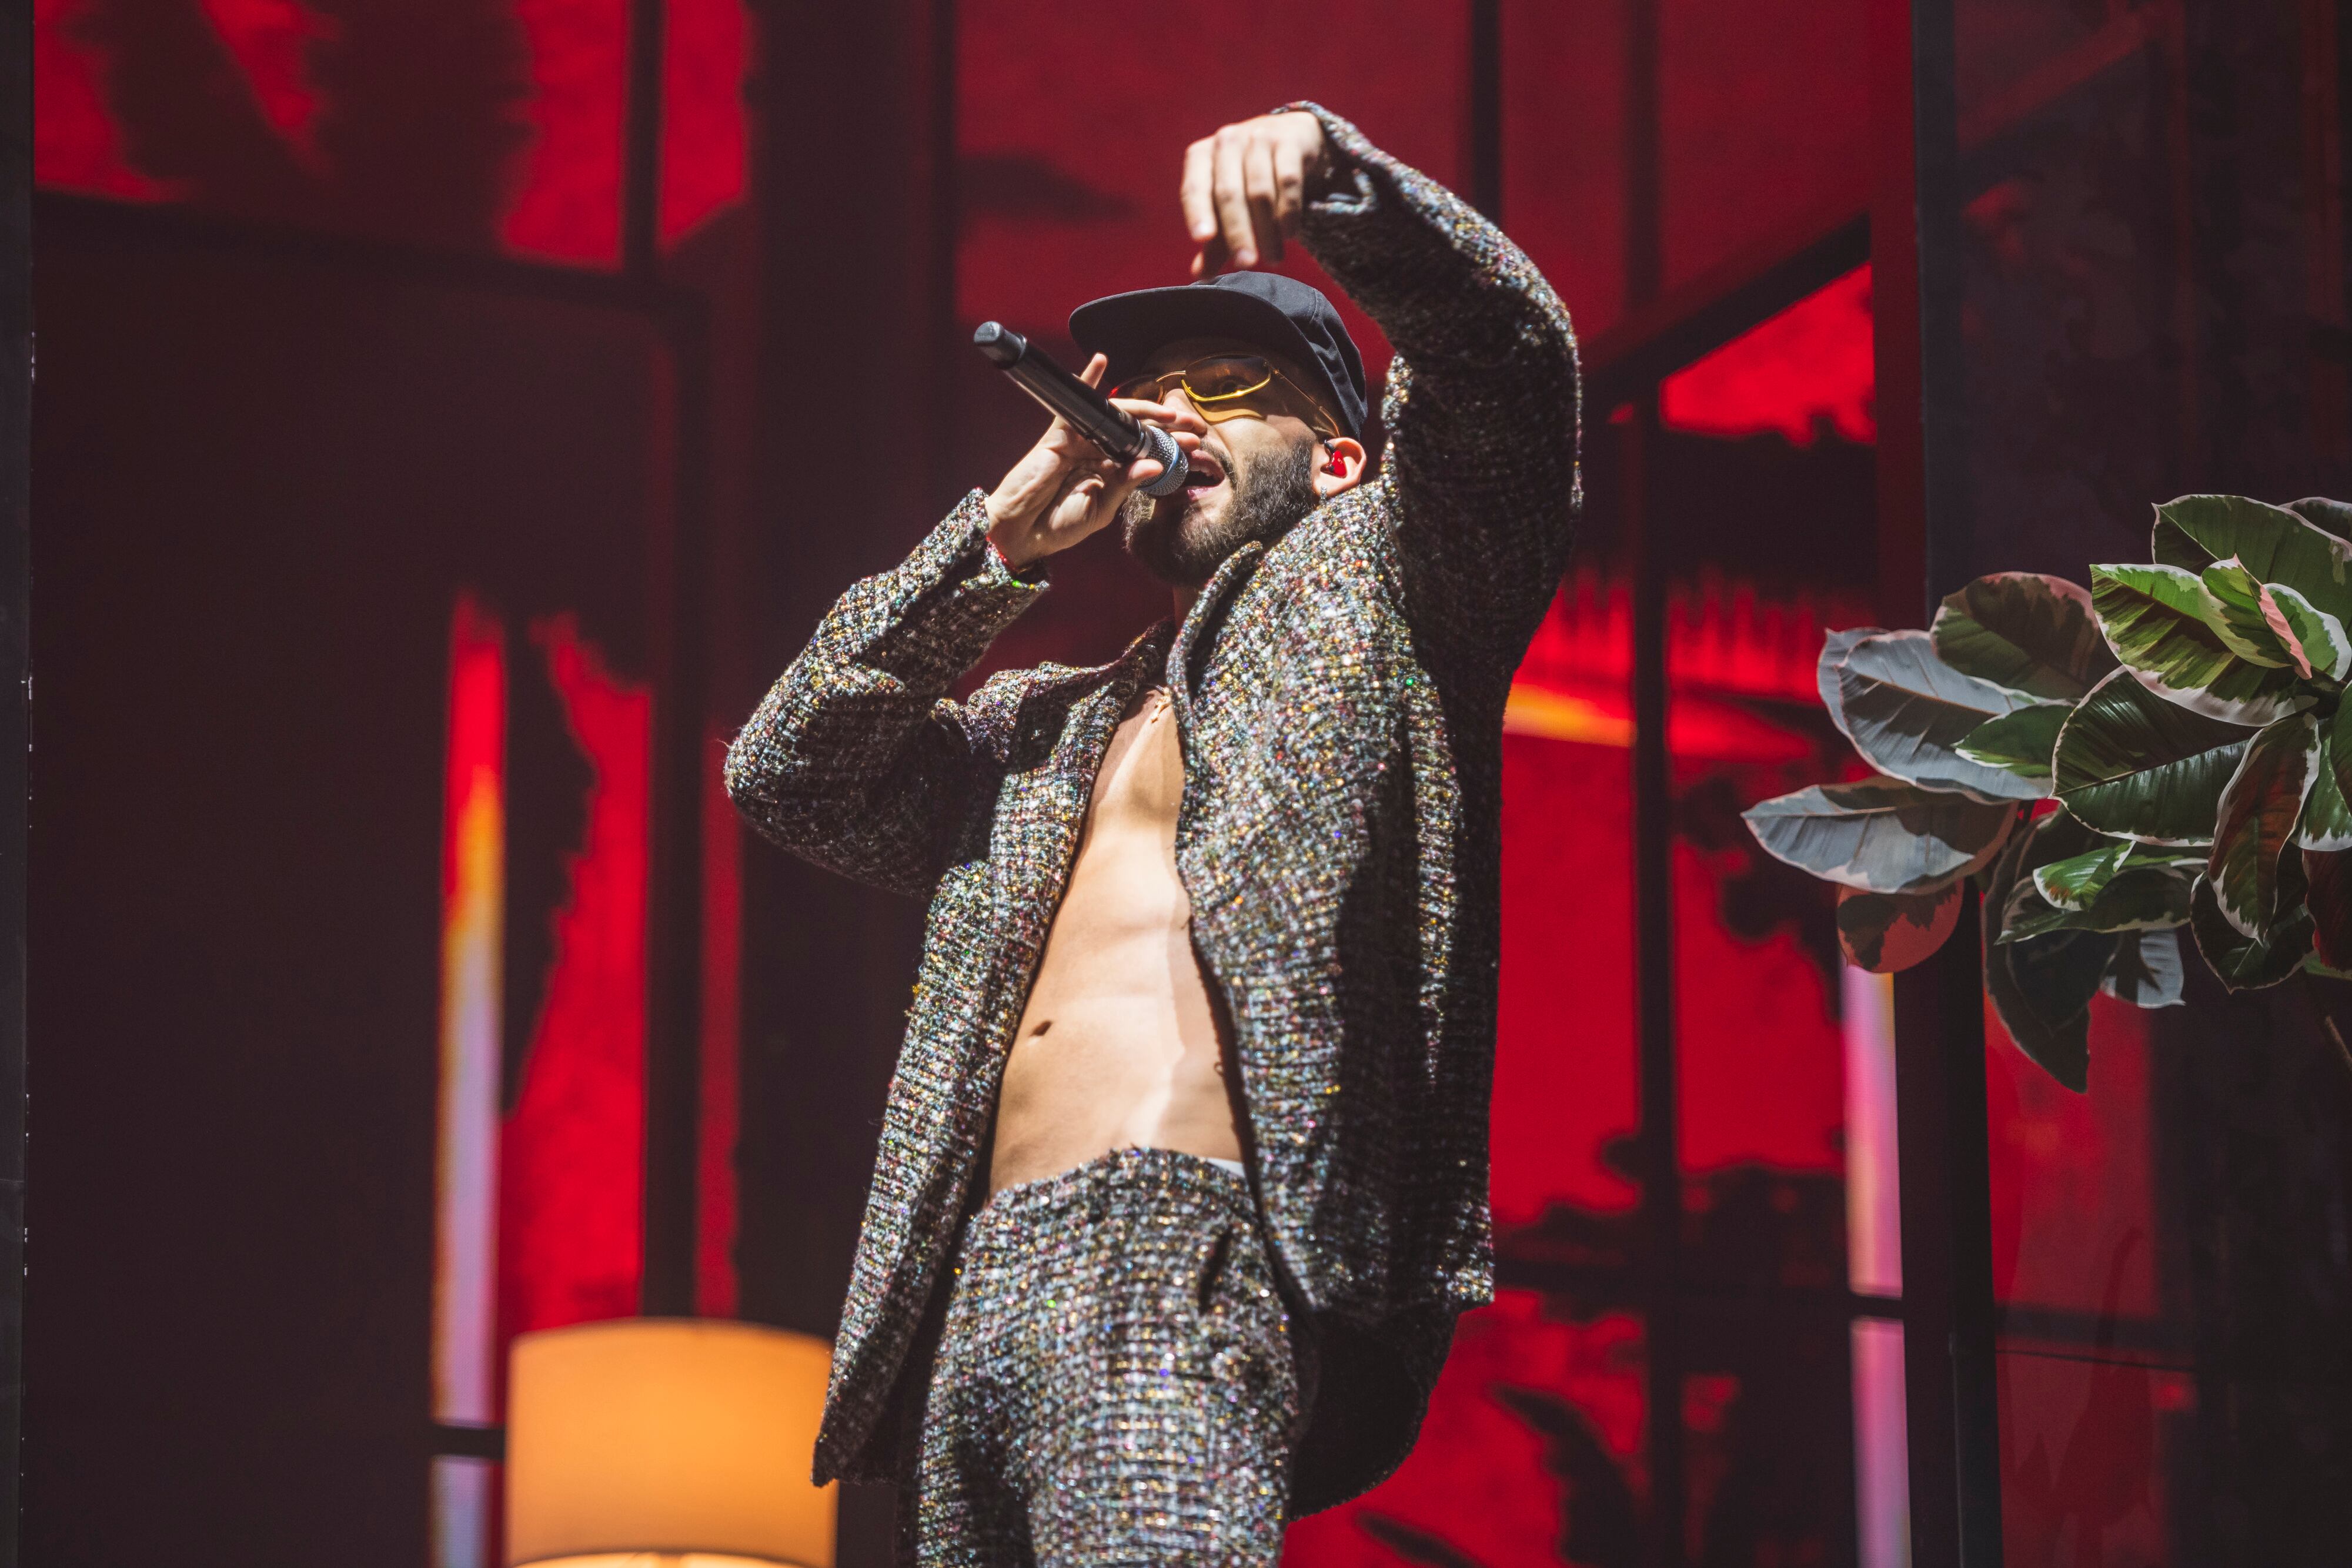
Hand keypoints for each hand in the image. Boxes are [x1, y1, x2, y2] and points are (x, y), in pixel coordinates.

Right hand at [984, 354, 1195, 568]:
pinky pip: (1076, 403)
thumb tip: (1155, 467)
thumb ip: (1125, 486)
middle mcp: (1099, 452)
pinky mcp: (1059, 433)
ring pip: (1115, 416)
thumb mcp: (1101, 510)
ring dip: (1144, 409)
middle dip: (1166, 426)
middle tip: (1193, 424)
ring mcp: (1080, 440)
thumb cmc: (1060, 524)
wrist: (1024, 531)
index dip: (1170, 447)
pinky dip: (1088, 380)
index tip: (1196, 445)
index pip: (1146, 453)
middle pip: (1137, 431)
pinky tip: (1100, 360)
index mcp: (1112, 472)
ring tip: (1169, 410)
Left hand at [1182, 111, 1326, 277]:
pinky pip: (1288, 181)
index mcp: (1201, 156)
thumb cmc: (1248, 176)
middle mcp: (1226, 141)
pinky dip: (1289, 211)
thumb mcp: (1228, 205)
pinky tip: (1289, 234)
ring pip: (1260, 191)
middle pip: (1229, 193)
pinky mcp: (1289, 141)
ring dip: (1267, 230)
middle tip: (1247, 263)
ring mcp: (1258, 138)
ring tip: (1273, 259)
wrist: (1290, 136)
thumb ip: (1215, 240)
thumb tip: (1200, 276)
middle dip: (1238, 232)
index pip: (1194, 188)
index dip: (1197, 213)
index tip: (1202, 240)